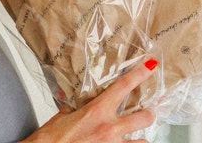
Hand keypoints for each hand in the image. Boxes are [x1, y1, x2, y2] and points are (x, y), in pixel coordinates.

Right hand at [21, 59, 158, 142]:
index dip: (139, 74)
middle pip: (145, 117)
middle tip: (146, 113)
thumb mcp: (62, 116)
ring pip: (143, 141)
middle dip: (148, 114)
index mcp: (97, 111)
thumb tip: (73, 102)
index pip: (123, 87)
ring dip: (140, 138)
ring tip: (137, 136)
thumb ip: (72, 108)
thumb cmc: (51, 138)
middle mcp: (109, 128)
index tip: (150, 66)